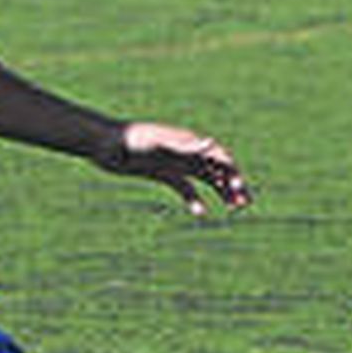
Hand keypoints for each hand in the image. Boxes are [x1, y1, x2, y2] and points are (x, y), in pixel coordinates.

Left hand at [105, 122, 251, 215]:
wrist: (105, 144)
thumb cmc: (131, 139)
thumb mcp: (158, 142)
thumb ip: (183, 145)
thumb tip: (210, 143)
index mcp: (188, 141)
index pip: (219, 155)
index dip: (231, 170)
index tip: (238, 187)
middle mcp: (185, 152)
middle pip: (217, 168)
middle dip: (234, 184)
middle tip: (245, 203)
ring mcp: (175, 163)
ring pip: (206, 179)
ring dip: (221, 192)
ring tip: (234, 209)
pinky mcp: (163, 174)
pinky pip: (184, 188)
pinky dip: (194, 199)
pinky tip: (201, 212)